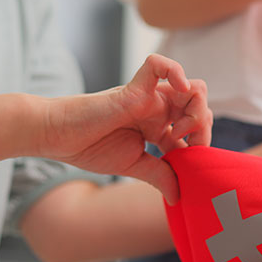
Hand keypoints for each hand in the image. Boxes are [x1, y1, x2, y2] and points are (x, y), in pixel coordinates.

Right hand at [38, 54, 211, 203]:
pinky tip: (178, 88)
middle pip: (199, 106)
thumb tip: (179, 196)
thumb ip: (159, 175)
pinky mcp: (133, 88)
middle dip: (203, 129)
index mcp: (158, 127)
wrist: (58, 138)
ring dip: (195, 108)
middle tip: (186, 148)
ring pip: (191, 86)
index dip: (200, 146)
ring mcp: (148, 97)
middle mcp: (157, 109)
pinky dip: (175, 71)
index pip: (194, 130)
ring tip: (177, 130)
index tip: (191, 166)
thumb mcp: (133, 166)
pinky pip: (159, 65)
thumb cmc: (90, 148)